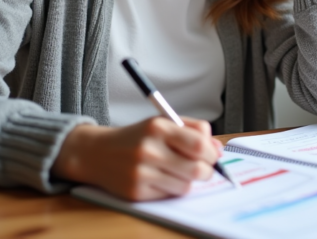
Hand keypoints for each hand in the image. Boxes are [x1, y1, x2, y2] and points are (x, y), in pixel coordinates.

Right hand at [52, 117, 222, 200]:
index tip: (212, 154)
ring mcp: (142, 173)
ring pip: (186, 185)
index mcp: (158, 128)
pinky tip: (163, 178)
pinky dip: (173, 188)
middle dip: (207, 170)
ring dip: (189, 180)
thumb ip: (193, 130)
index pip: (199, 144)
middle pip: (197, 169)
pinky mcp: (137, 192)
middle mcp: (149, 150)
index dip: (212, 152)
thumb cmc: (136, 137)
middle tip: (203, 167)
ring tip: (178, 171)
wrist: (97, 153)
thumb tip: (218, 149)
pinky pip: (170, 195)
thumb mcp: (162, 122)